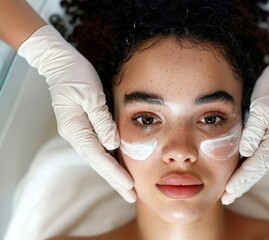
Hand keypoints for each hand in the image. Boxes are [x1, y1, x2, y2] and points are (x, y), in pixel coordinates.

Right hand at [18, 25, 135, 202]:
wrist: (61, 64)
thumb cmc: (76, 76)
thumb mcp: (91, 95)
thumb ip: (102, 122)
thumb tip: (112, 145)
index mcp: (76, 129)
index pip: (99, 157)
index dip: (115, 173)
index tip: (130, 186)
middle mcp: (76, 135)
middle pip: (98, 163)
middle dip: (115, 181)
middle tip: (132, 196)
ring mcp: (78, 132)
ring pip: (99, 158)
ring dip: (113, 173)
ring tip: (128, 188)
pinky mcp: (84, 127)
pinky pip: (98, 149)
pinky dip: (110, 160)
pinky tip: (119, 166)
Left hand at [222, 35, 268, 204]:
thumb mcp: (264, 106)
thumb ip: (254, 129)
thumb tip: (245, 152)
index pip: (258, 163)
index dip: (243, 177)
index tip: (230, 190)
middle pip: (258, 169)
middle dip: (243, 185)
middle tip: (227, 198)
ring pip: (257, 165)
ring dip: (244, 179)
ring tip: (230, 192)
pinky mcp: (266, 136)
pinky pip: (255, 156)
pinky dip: (245, 167)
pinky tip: (236, 173)